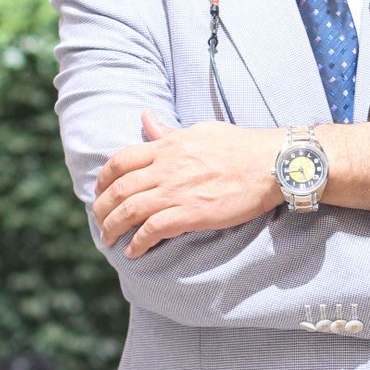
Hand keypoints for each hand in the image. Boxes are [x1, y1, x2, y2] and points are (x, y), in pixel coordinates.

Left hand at [94, 111, 281, 258]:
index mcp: (168, 145)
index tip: (100, 191)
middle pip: (120, 189)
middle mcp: (166, 167)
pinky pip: (153, 230)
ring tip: (108, 239)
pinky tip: (133, 251)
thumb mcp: (199, 131)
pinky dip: (137, 243)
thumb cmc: (239, 145)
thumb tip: (145, 117)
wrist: (269, 163)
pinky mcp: (191, 213)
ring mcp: (177, 191)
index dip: (104, 178)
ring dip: (113, 228)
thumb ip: (169, 131)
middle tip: (99, 220)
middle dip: (102, 208)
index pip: (121, 160)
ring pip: (130, 211)